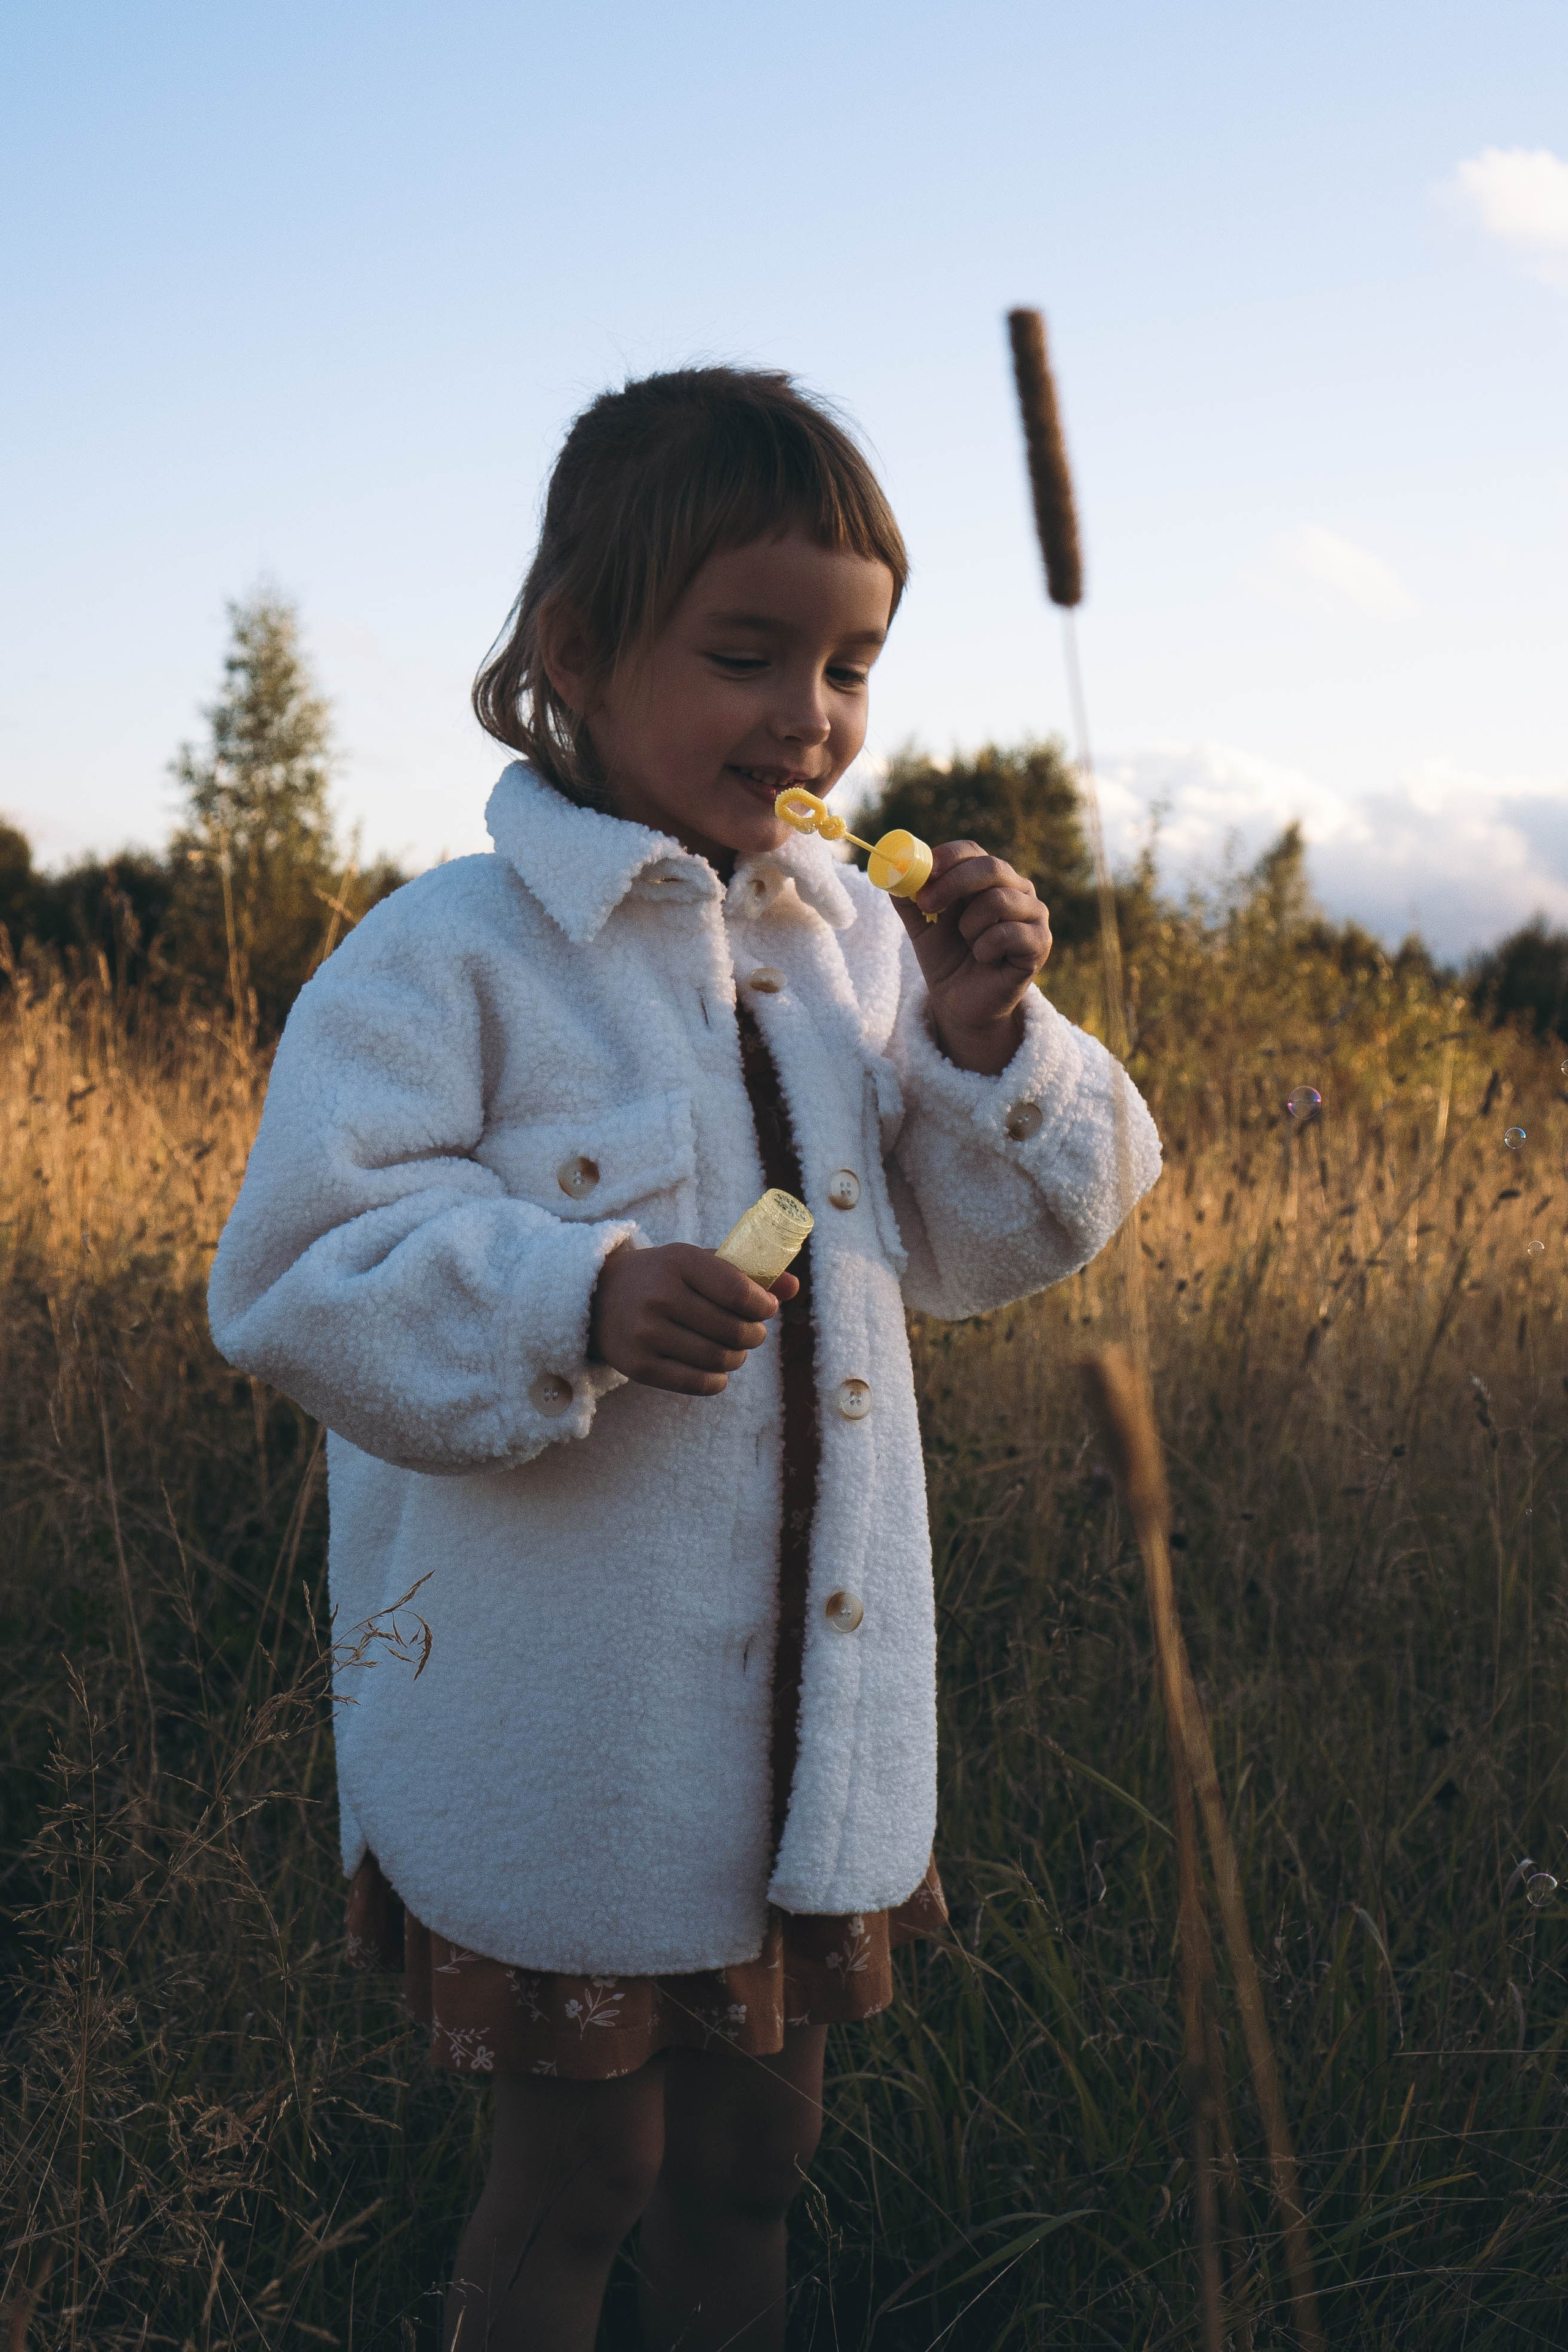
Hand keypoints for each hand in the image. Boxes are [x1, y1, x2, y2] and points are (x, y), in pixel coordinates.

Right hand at [589, 1243, 800, 1397]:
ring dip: (737, 1357)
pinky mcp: (639, 1366)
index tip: (766, 1309)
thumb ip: (745, 1272)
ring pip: (720, 1359)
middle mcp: (660, 1295)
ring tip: (732, 1349)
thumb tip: (794, 1286)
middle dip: (754, 1335)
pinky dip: (717, 1380)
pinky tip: (715, 1370)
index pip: (739, 1291)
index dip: (764, 1306)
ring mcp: (647, 1333)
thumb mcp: (697, 1262)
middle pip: (734, 1330)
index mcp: (679, 1261)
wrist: (597, 1297)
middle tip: (751, 1333)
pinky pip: (699, 1384)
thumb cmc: (662, 1277)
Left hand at [893, 842, 1052, 1074]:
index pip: (972, 851)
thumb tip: (892, 868)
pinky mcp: (1041, 942)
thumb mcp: (920, 924)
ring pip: (999, 900)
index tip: (925, 871)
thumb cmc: (946, 956)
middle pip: (991, 867)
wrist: (960, 1002)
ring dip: (970, 925)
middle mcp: (1017, 889)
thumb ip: (907, 896)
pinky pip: (1009, 933)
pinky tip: (985, 959)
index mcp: (988, 877)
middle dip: (952, 884)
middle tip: (927, 905)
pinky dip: (986, 948)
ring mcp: (1034, 914)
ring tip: (968, 943)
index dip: (947, 857)